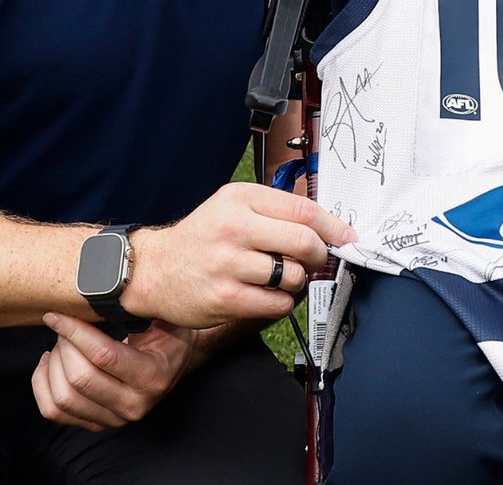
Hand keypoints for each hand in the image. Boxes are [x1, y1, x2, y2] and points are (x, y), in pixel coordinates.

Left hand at [32, 314, 192, 431]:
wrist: (174, 362)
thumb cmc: (168, 332)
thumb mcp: (163, 316)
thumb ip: (140, 305)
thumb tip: (107, 286)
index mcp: (153, 376)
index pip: (104, 356)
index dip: (75, 332)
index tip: (56, 314)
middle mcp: (134, 405)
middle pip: (80, 378)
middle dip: (64, 345)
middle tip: (65, 323)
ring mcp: (113, 419)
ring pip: (63, 398)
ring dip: (53, 364)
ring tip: (60, 341)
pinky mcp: (96, 424)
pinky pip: (54, 411)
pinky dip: (42, 385)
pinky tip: (49, 362)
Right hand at [123, 181, 355, 329]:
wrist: (155, 269)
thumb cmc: (202, 236)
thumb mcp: (233, 205)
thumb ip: (274, 210)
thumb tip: (326, 225)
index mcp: (240, 199)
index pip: (302, 210)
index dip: (332, 225)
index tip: (347, 236)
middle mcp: (235, 228)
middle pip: (304, 242)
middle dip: (321, 254)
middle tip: (317, 259)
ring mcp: (229, 265)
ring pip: (294, 276)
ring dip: (298, 280)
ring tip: (283, 275)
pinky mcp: (226, 298)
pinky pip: (278, 304)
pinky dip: (283, 301)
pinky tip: (268, 293)